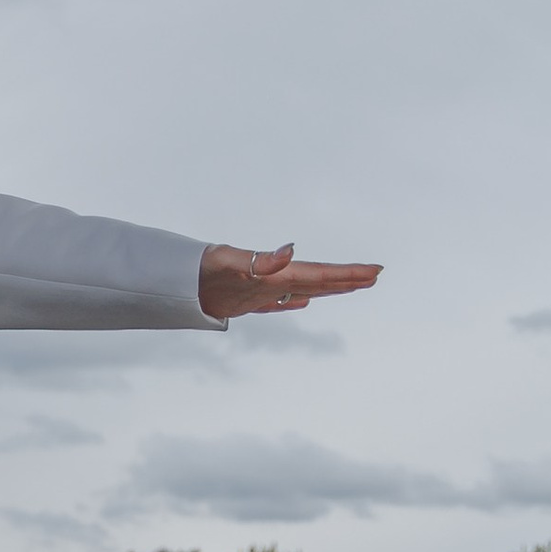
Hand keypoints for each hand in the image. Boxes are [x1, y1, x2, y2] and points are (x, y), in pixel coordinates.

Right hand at [199, 242, 381, 320]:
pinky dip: (298, 297)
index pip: (321, 275)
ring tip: (350, 285)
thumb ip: (262, 259)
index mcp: (276, 279)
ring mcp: (261, 296)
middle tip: (374, 276)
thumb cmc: (201, 272)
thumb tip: (290, 252)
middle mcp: (273, 290)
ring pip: (304, 290)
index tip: (375, 272)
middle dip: (348, 281)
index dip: (349, 274)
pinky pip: (281, 297)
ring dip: (329, 287)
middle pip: (318, 284)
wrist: (175, 291)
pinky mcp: (248, 296)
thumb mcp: (231, 260)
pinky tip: (305, 299)